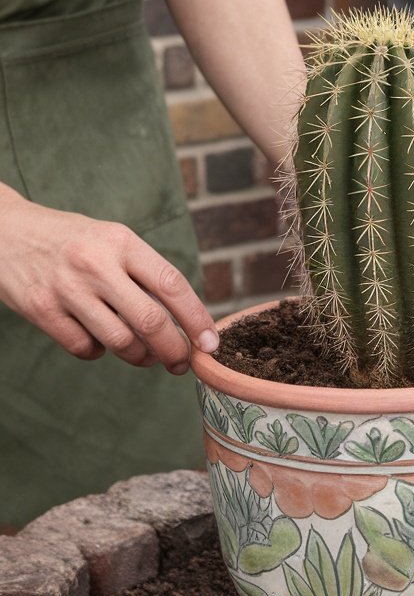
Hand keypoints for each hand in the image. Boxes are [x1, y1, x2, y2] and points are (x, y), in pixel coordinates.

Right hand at [0, 188, 218, 372]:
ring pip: (121, 342)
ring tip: (145, 356)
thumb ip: (143, 273)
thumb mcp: (110, 239)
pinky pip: (86, 349)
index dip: (197, 319)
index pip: (171, 284)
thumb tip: (188, 321)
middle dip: (175, 351)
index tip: (211, 344)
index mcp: (121, 241)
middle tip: (182, 364)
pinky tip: (99, 340)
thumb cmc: (71, 241)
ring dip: (141, 358)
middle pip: (151, 322)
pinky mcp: (42, 310)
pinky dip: (99, 353)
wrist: (5, 231)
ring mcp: (67, 288)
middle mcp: (96, 263)